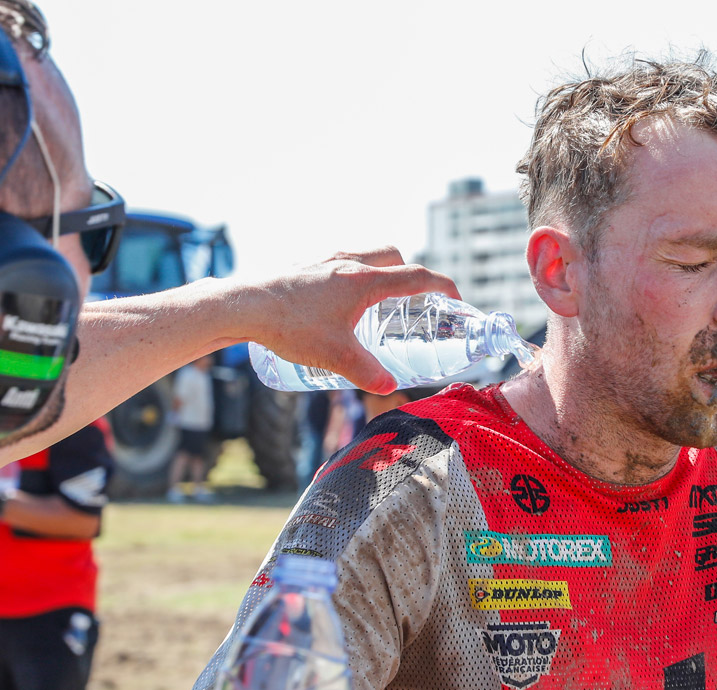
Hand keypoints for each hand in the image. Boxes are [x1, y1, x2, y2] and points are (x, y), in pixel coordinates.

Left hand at [239, 246, 459, 393]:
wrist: (243, 305)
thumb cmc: (290, 326)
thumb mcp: (334, 356)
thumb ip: (366, 372)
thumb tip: (389, 386)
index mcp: (365, 281)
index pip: (416, 277)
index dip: (441, 286)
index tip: (453, 297)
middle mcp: (348, 262)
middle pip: (392, 257)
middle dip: (409, 274)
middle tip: (410, 299)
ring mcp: (324, 260)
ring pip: (364, 255)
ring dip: (377, 272)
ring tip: (372, 302)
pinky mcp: (303, 266)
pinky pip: (337, 262)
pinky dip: (348, 275)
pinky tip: (335, 302)